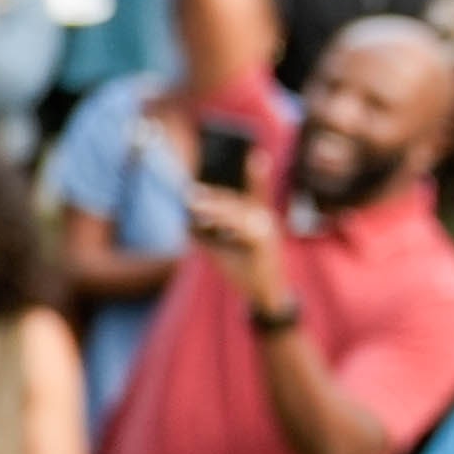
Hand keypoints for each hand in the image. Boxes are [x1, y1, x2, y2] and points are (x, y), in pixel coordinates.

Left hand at [187, 183, 291, 313]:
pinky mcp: (262, 243)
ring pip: (236, 213)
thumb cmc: (245, 272)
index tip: (255, 155)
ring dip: (213, 209)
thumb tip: (187, 224)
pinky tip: (202, 222)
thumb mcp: (223, 251)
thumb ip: (207, 236)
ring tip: (192, 205)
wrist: (266, 298)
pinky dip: (221, 222)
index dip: (256, 174)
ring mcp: (266, 231)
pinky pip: (240, 228)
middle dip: (213, 198)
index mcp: (260, 220)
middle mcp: (266, 221)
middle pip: (237, 201)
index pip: (258, 191)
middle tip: (189, 195)